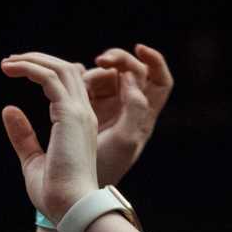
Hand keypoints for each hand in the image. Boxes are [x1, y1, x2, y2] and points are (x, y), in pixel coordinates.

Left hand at [0, 53, 100, 222]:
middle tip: (9, 62)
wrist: (71, 208)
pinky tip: (11, 69)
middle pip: (66, 70)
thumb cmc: (56, 195)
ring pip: (60, 68)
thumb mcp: (33, 160)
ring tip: (7, 63)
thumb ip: (23, 136)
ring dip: (32, 60)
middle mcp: (84, 114)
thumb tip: (8, 109)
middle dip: (38, 60)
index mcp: (79, 125)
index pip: (69, 85)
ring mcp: (79, 113)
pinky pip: (49, 78)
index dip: (45, 72)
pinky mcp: (69, 114)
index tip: (18, 71)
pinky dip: (30, 68)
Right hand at [87, 43, 172, 187]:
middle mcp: (129, 105)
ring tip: (84, 84)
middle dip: (118, 59)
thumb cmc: (108, 166)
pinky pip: (85, 82)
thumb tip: (130, 76)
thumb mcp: (126, 139)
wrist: (81, 181)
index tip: (140, 49)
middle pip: (130, 69)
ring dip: (95, 72)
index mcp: (145, 113)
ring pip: (106, 74)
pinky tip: (72, 86)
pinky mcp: (87, 107)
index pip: (159, 79)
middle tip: (103, 60)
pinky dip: (80, 79)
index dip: (154, 60)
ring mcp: (108, 105)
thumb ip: (134, 106)